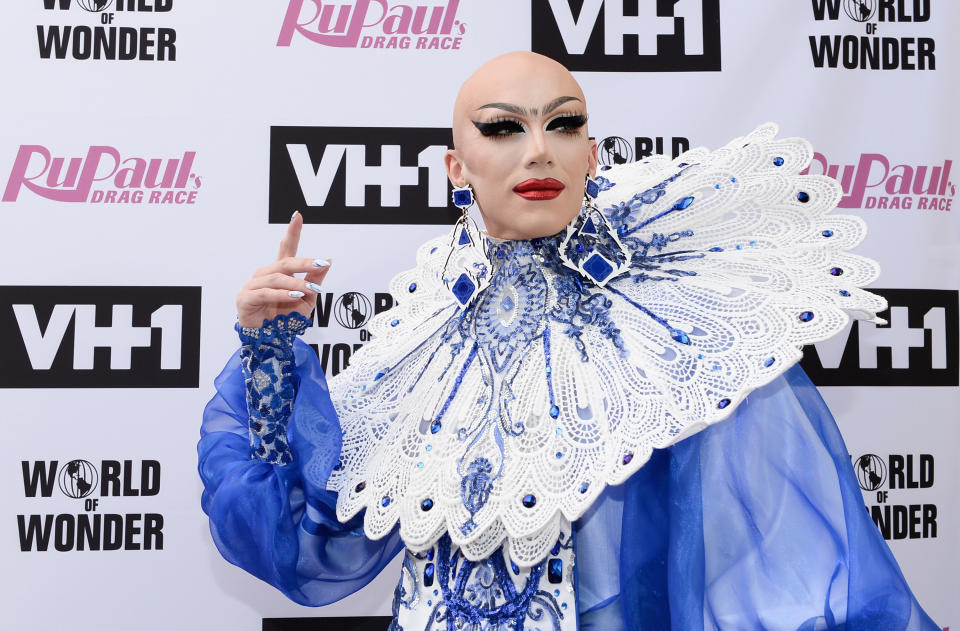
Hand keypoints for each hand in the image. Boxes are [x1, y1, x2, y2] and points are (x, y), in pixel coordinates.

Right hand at [236, 212, 330, 327]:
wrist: (270, 340)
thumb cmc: (285, 318)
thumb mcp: (307, 299)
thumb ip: (314, 280)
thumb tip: (327, 261)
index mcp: (279, 272)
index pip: (286, 249)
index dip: (292, 232)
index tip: (297, 216)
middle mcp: (264, 275)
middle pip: (285, 263)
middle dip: (304, 262)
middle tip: (320, 263)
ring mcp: (252, 285)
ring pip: (276, 278)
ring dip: (296, 283)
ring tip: (311, 289)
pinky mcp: (245, 298)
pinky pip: (265, 293)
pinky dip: (282, 294)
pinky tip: (294, 295)